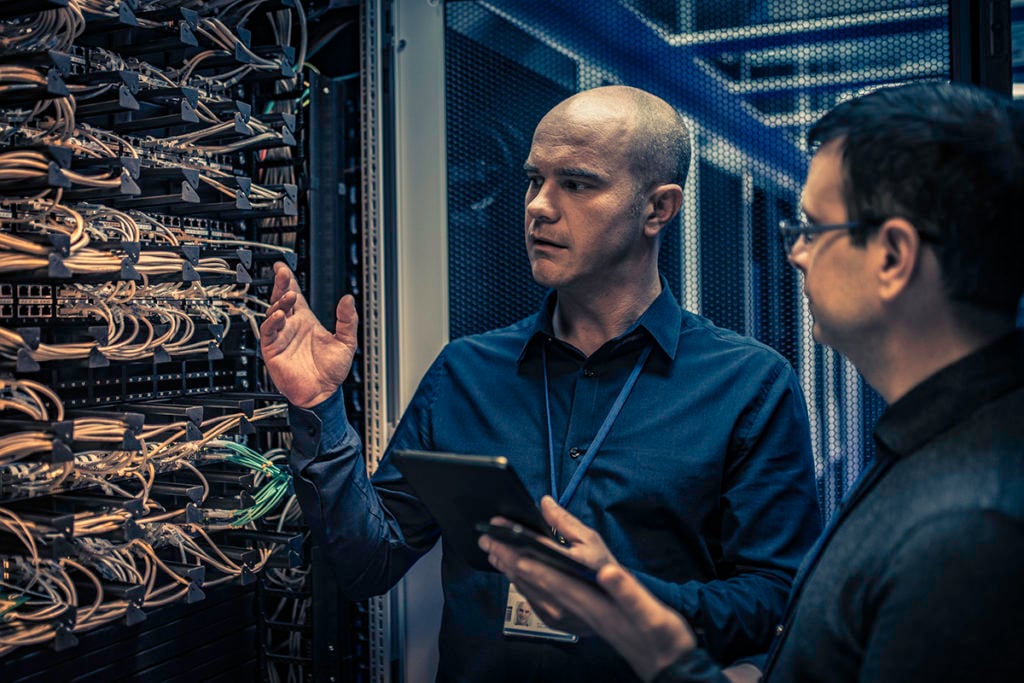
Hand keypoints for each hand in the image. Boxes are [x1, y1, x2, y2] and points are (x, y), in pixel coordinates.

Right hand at [259, 262, 358, 407]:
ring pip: (273, 312)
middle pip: (281, 300)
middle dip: (280, 285)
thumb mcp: (346, 342)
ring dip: (280, 302)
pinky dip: (272, 322)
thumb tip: (348, 300)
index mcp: (306, 321)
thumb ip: (348, 320)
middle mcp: (292, 327)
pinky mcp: (272, 349)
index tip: (283, 267)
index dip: (289, 282)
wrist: (322, 393)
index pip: (295, 296)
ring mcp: (281, 337)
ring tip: (289, 297)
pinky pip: (267, 331)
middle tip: (282, 273)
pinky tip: (280, 315)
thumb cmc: (332, 371)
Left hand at [479, 496, 695, 681]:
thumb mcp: (648, 611)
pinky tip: (527, 582)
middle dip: (511, 564)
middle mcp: (579, 615)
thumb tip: (607, 572)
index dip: (526, 560)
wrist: (664, 663)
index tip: (504, 544)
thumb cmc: (658, 635)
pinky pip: (547, 603)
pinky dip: (531, 588)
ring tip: (497, 557)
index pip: (551, 579)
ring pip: (538, 594)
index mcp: (592, 606)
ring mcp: (578, 621)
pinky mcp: (581, 624)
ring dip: (516, 574)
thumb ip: (626, 590)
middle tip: (487, 544)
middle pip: (537, 585)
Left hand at [481, 496, 613, 633]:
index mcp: (569, 570)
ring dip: (504, 566)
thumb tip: (545, 503)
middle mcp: (560, 593)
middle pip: (521, 569)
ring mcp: (554, 610)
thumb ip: (565, 522)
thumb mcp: (590, 540)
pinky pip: (527, 597)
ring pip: (521, 585)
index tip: (496, 525)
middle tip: (485, 538)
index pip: (531, 550)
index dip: (510, 537)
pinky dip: (516, 581)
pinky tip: (509, 570)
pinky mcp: (551, 619)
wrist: (620, 611)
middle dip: (500, 551)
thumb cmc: (605, 569)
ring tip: (492, 551)